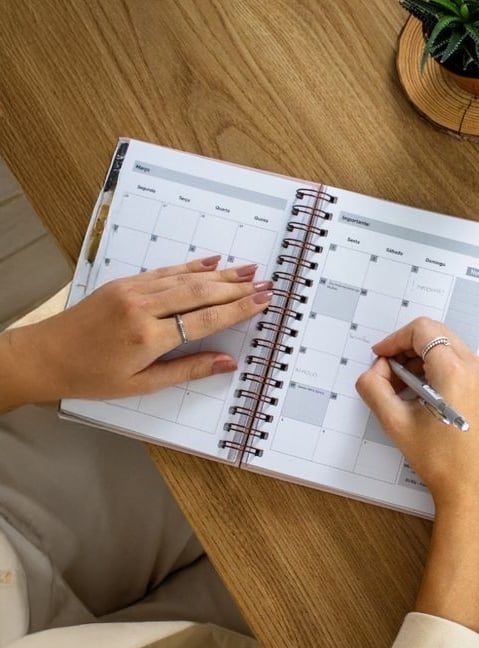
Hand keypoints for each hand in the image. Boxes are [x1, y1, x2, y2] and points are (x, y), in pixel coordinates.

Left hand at [0, 256, 271, 409]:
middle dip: (236, 287)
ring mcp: (132, 291)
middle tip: (265, 283)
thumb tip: (227, 362)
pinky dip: (190, 266)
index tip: (262, 301)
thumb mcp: (141, 385)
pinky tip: (211, 262)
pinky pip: (165, 271)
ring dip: (220, 274)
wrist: (45, 356)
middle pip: (200, 293)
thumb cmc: (91, 377)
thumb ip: (187, 370)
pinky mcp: (124, 284)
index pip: (205, 319)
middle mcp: (142, 308)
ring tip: (248, 269)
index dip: (237, 309)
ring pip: (186, 278)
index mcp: (148, 338)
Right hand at [356, 317, 478, 632]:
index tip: (381, 357)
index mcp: (455, 371)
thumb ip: (375, 389)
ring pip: (451, 349)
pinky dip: (442, 370)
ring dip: (424, 360)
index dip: (395, 339)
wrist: (472, 489)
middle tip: (389, 372)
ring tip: (405, 387)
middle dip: (408, 348)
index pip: (423, 331)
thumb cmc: (439, 461)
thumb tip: (373, 372)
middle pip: (438, 336)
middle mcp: (478, 368)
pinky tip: (426, 396)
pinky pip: (464, 365)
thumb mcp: (396, 423)